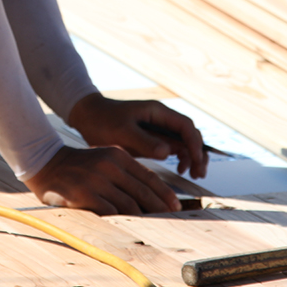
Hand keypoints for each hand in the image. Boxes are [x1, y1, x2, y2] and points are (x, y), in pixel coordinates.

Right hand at [24, 145, 182, 214]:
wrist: (46, 162)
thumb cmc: (80, 165)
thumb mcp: (104, 158)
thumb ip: (125, 172)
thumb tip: (150, 194)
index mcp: (118, 155)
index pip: (149, 177)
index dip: (165, 194)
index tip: (175, 206)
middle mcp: (109, 165)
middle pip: (143, 192)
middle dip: (159, 209)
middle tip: (168, 220)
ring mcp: (96, 180)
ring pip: (129, 205)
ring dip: (142, 218)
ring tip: (150, 227)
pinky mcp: (84, 194)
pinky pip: (110, 212)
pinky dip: (120, 221)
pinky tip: (126, 227)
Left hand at [68, 92, 207, 178]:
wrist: (88, 117)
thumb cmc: (103, 121)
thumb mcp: (122, 132)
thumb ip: (144, 141)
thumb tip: (167, 152)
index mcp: (157, 112)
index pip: (185, 126)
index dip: (194, 143)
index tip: (195, 160)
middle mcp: (161, 119)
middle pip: (189, 134)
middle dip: (198, 152)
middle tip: (199, 173)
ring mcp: (158, 129)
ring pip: (184, 142)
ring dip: (192, 157)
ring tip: (193, 174)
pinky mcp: (152, 139)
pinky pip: (173, 149)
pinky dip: (181, 158)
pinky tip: (180, 170)